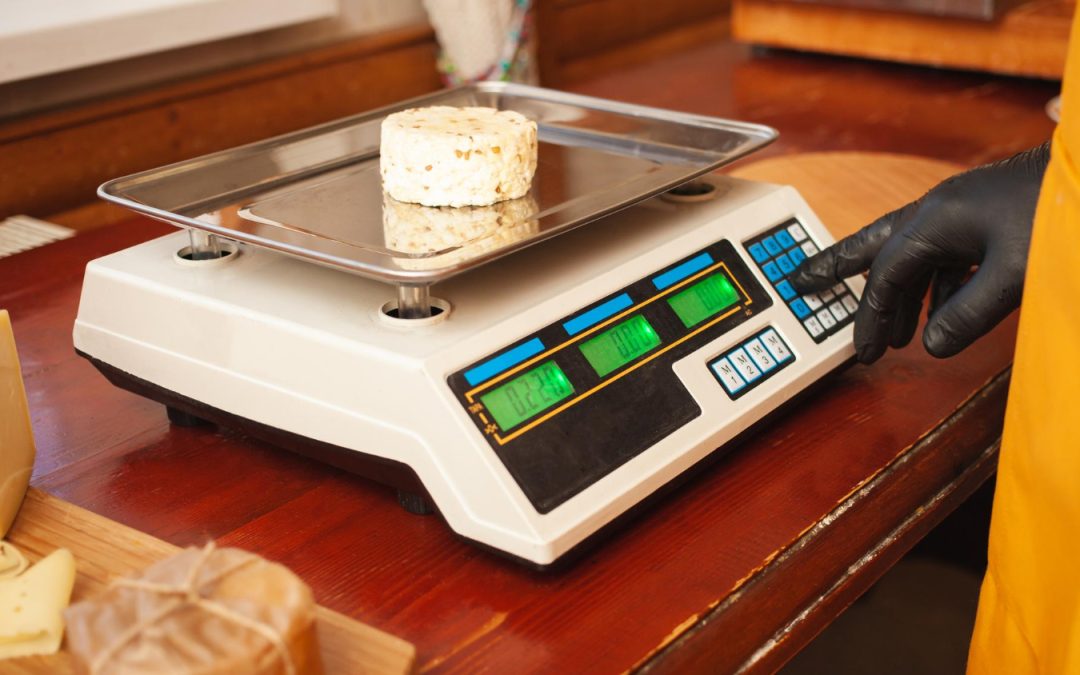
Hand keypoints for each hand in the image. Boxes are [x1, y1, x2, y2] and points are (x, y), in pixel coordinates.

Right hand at [790, 142, 1049, 362]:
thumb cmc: (1057, 213)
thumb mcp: (1012, 274)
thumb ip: (968, 314)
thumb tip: (934, 346)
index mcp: (934, 220)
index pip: (885, 277)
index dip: (870, 318)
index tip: (865, 352)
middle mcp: (938, 211)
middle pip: (873, 245)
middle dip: (837, 268)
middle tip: (803, 283)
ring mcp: (960, 210)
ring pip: (910, 253)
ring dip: (897, 291)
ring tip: (893, 330)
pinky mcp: (983, 216)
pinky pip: (942, 254)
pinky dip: (934, 285)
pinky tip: (943, 309)